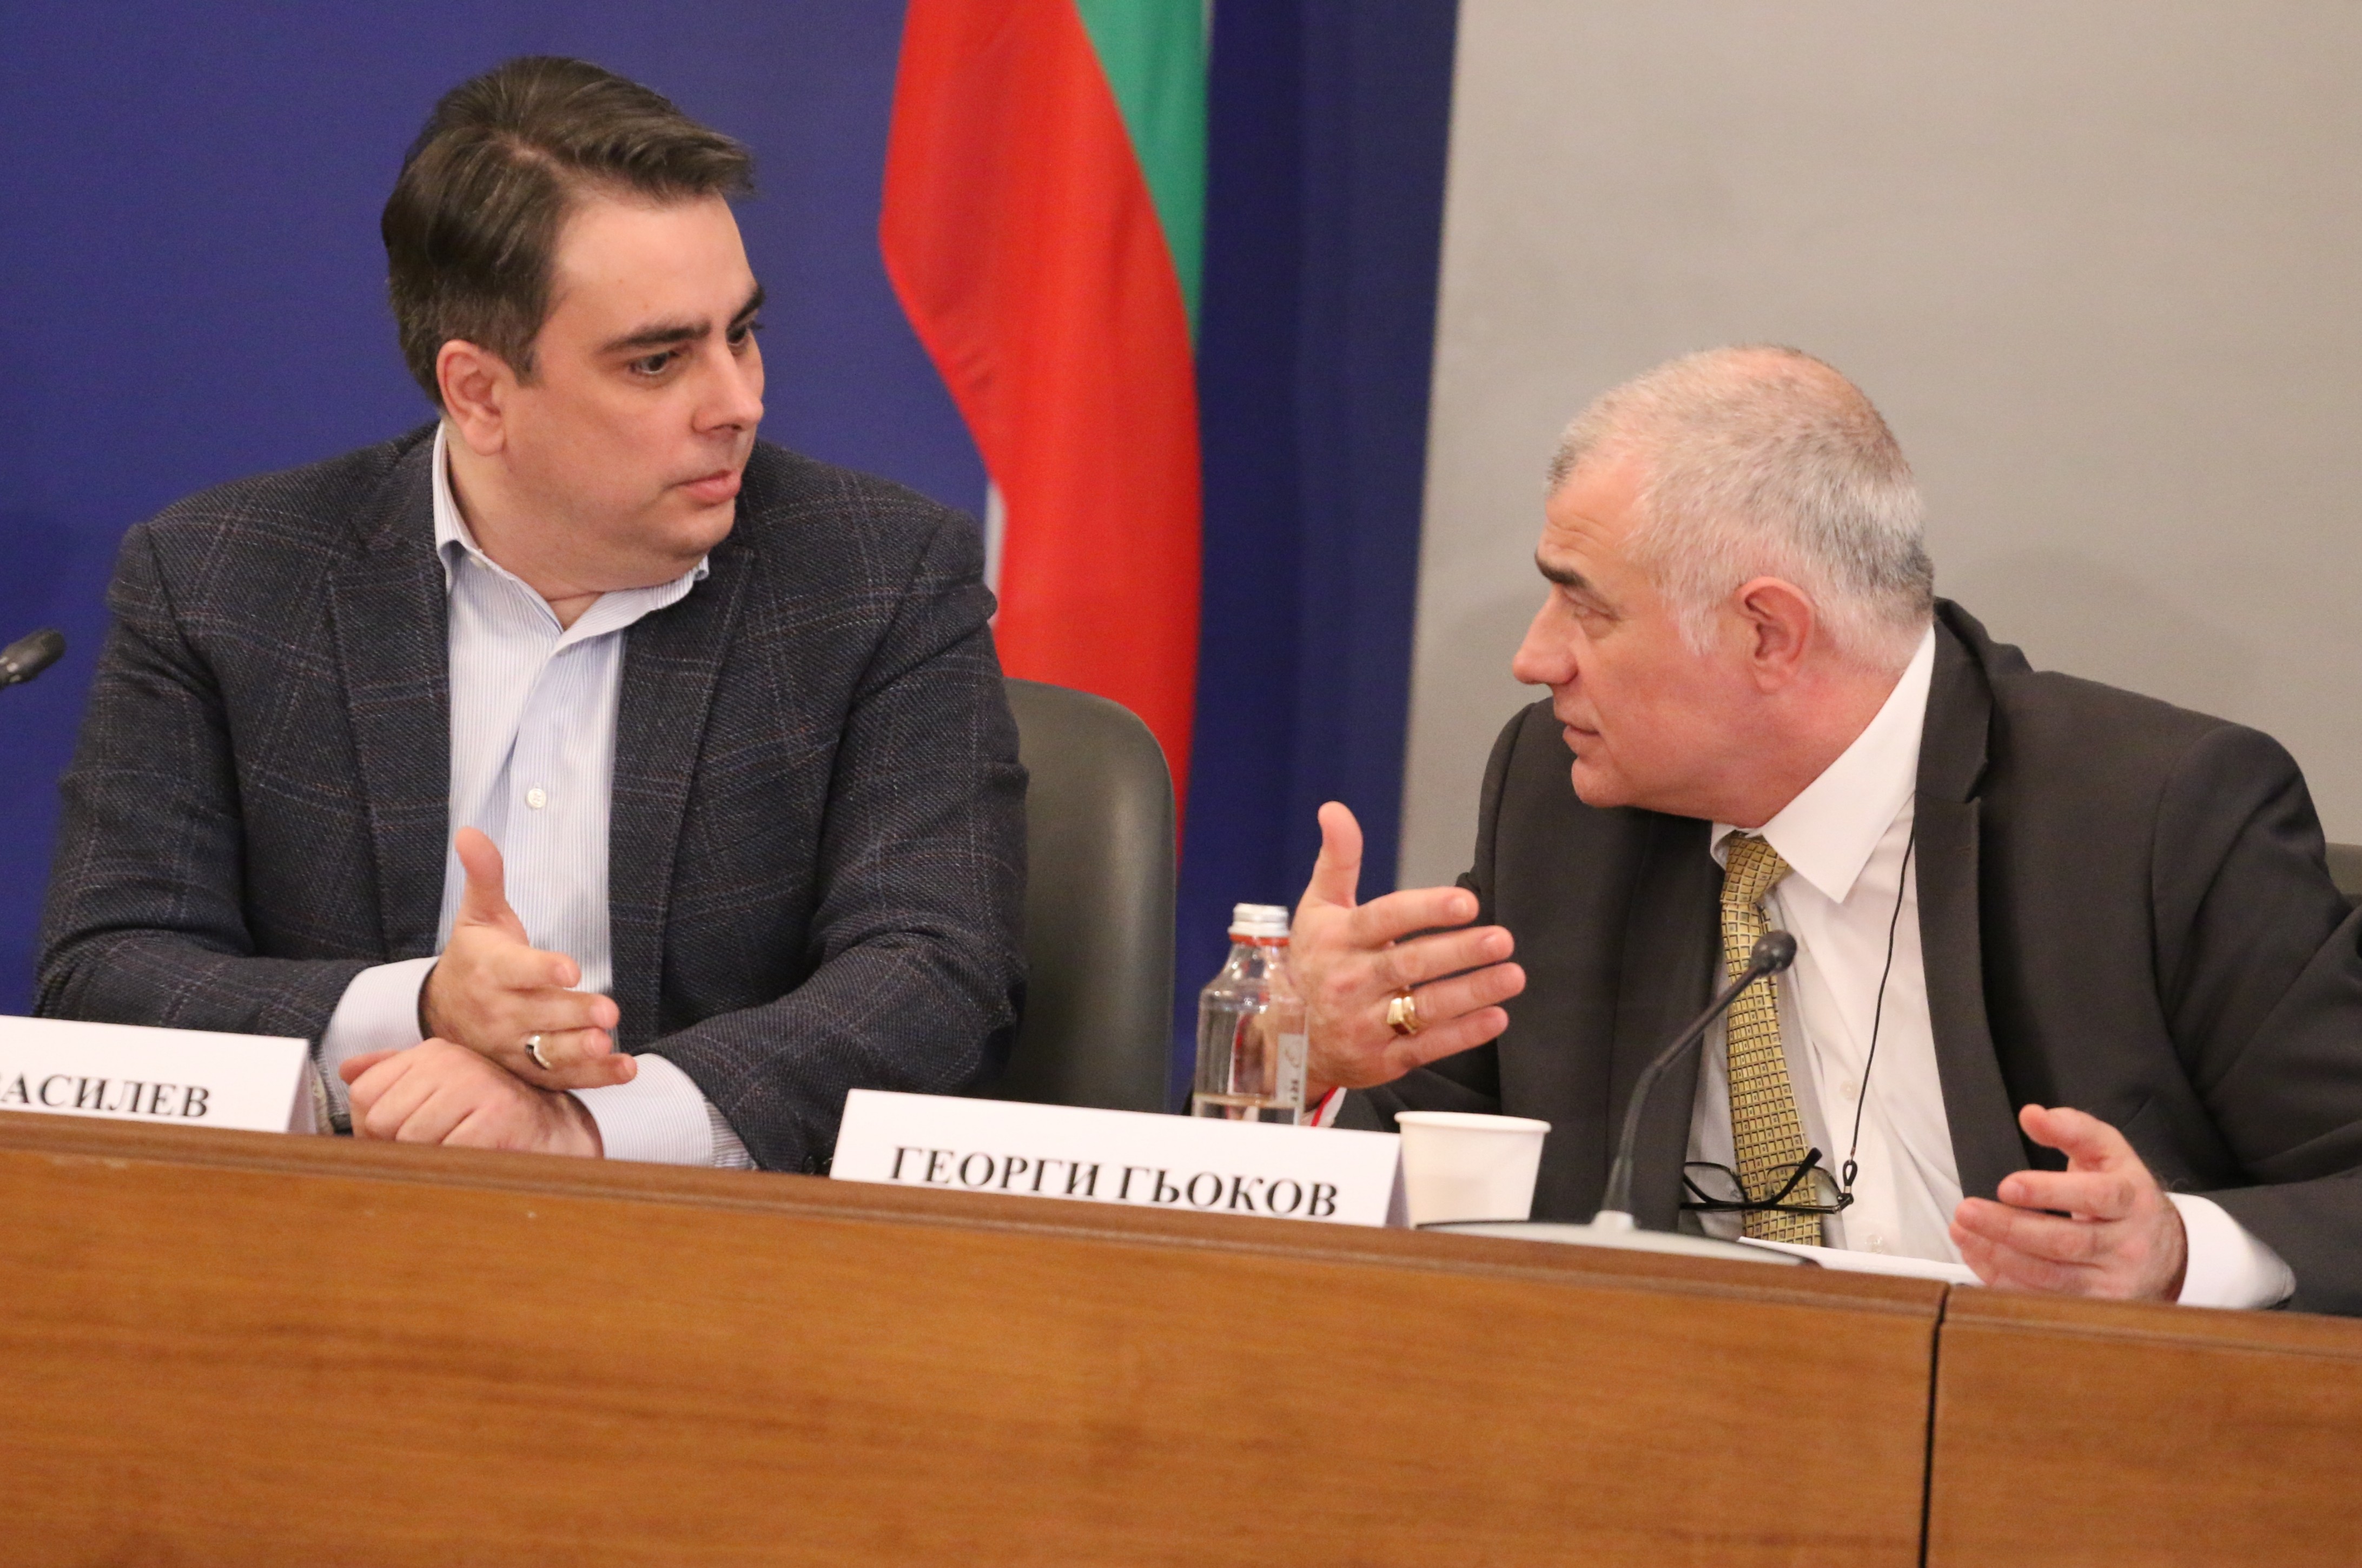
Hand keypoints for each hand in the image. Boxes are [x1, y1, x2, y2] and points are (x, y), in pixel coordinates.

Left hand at [341, 1040, 602, 1155]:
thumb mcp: (439, 1086)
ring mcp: (475, 1085)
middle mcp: (451, 1060)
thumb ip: (393, 1076)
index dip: (374, 1127)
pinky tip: (477, 1154)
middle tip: (439, 1142)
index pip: (364, 1094)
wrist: (551, 1132)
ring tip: (460, 1146)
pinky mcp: (496, 1115)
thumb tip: (346, 1070)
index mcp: (431, 1052)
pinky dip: (457, 1165)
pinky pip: (446, 1154)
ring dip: (432, 1156)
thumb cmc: (487, 1114)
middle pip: (381, 1121)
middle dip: (401, 1145)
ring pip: (410, 1141)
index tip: (408, 1130)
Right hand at [420, 828, 632, 1089]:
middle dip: (573, 1014)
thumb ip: (485, 877)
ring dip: (580, 1053)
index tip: (570, 968)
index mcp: (491, 969)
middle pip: (539, 1014)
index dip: (543, 969)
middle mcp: (499, 1012)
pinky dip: (594, 1078)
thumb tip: (470, 832)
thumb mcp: (478, 915)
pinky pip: (560, 1079)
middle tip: (608, 1011)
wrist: (442, 1010)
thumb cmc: (475, 957)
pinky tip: (625, 1069)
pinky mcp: (526, 1070)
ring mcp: (511, 1046)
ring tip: (608, 1045)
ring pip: (547, 1053)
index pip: (516, 971)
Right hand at [1294, 802, 1526, 1098]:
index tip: (1467, 902)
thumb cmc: (1315, 961)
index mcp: (1337, 939)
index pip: (1384, 919)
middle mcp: (1350, 982)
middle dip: (1459, 952)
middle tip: (1502, 939)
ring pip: (1424, 1008)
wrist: (1288, 1038)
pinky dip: (1463, 1034)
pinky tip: (1497, 1017)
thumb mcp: (1318, 908)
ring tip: (1513, 975)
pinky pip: (1426, 1047)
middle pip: (1410, 964)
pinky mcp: (1382, 1060)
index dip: (1426, 910)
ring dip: (1472, 992)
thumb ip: (1337, 858)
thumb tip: (1334, 809)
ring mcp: (1365, 1024)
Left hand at [1950, 1104, 2186, 1300]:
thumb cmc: (2124, 1197)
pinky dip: (2004, 1281)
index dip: (2050, 1193)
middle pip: (2065, 1242)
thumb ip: (2073, 1129)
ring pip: (2051, 1278)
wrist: (2168, 1255)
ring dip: (1999, 1256)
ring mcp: (2113, 1284)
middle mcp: (2126, 1246)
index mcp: (2131, 1201)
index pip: (2095, 1197)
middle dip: (2010, 1228)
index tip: (2006, 1186)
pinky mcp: (2096, 1309)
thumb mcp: (2109, 1154)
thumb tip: (2032, 1114)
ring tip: (1963, 1232)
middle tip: (1967, 1210)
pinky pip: (2044, 1301)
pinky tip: (1977, 1256)